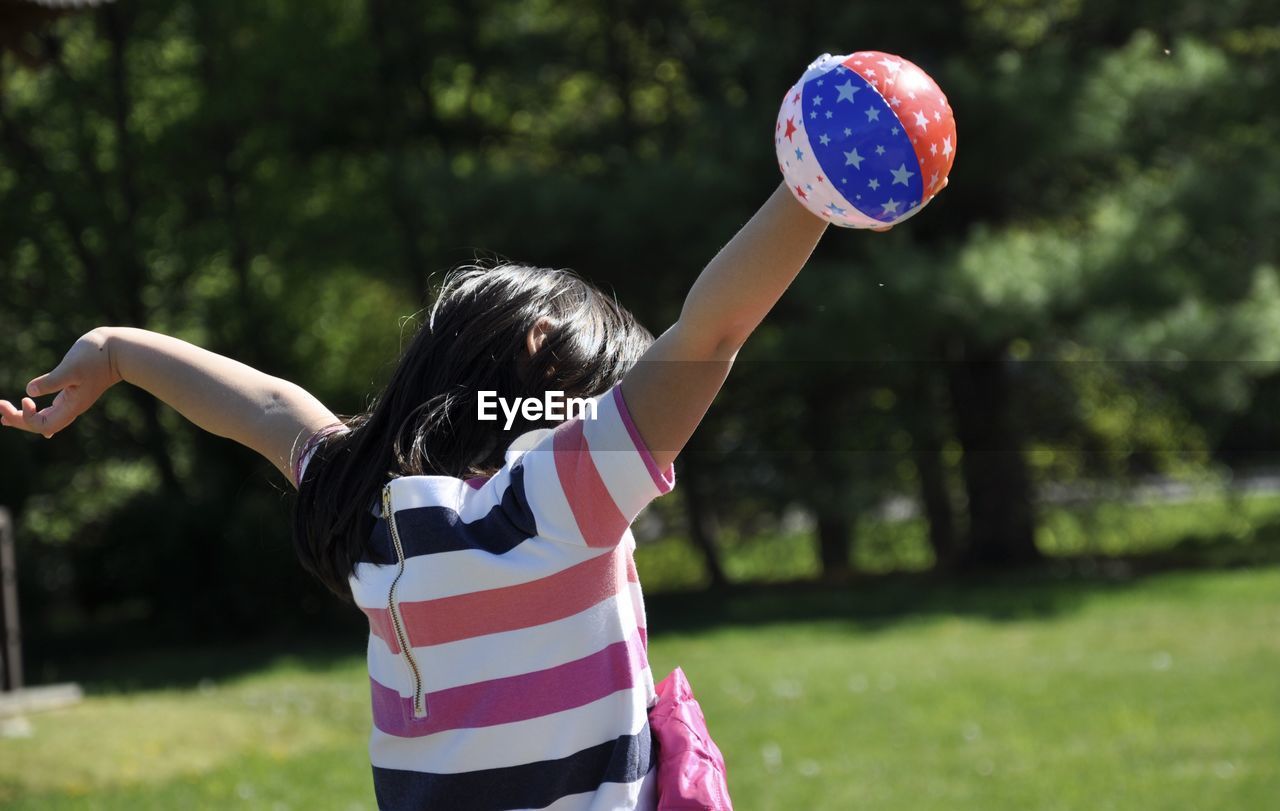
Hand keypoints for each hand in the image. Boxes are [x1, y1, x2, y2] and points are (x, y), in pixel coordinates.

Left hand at [1, 328, 120, 438]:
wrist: (120, 350)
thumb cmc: (96, 356)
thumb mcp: (71, 368)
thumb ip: (52, 381)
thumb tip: (29, 391)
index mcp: (72, 406)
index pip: (43, 425)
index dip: (27, 417)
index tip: (22, 398)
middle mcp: (72, 407)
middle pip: (42, 426)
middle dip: (18, 420)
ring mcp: (73, 399)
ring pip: (46, 418)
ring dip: (24, 416)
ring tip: (5, 413)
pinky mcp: (74, 390)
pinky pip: (52, 409)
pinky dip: (37, 410)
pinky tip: (30, 407)